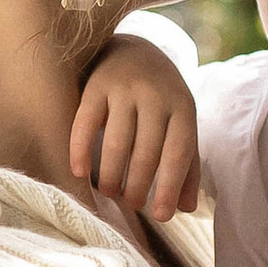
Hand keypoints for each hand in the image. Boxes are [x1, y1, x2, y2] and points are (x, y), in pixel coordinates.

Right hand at [69, 34, 201, 224]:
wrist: (134, 49)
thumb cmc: (161, 100)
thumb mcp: (181, 124)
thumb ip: (186, 165)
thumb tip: (187, 208)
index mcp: (183, 107)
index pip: (178, 152)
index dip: (170, 187)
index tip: (160, 216)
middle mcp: (155, 96)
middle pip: (147, 151)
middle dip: (138, 185)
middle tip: (131, 204)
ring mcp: (125, 88)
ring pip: (117, 141)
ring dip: (112, 174)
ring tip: (110, 192)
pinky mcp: (96, 86)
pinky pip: (86, 123)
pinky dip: (81, 150)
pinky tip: (80, 173)